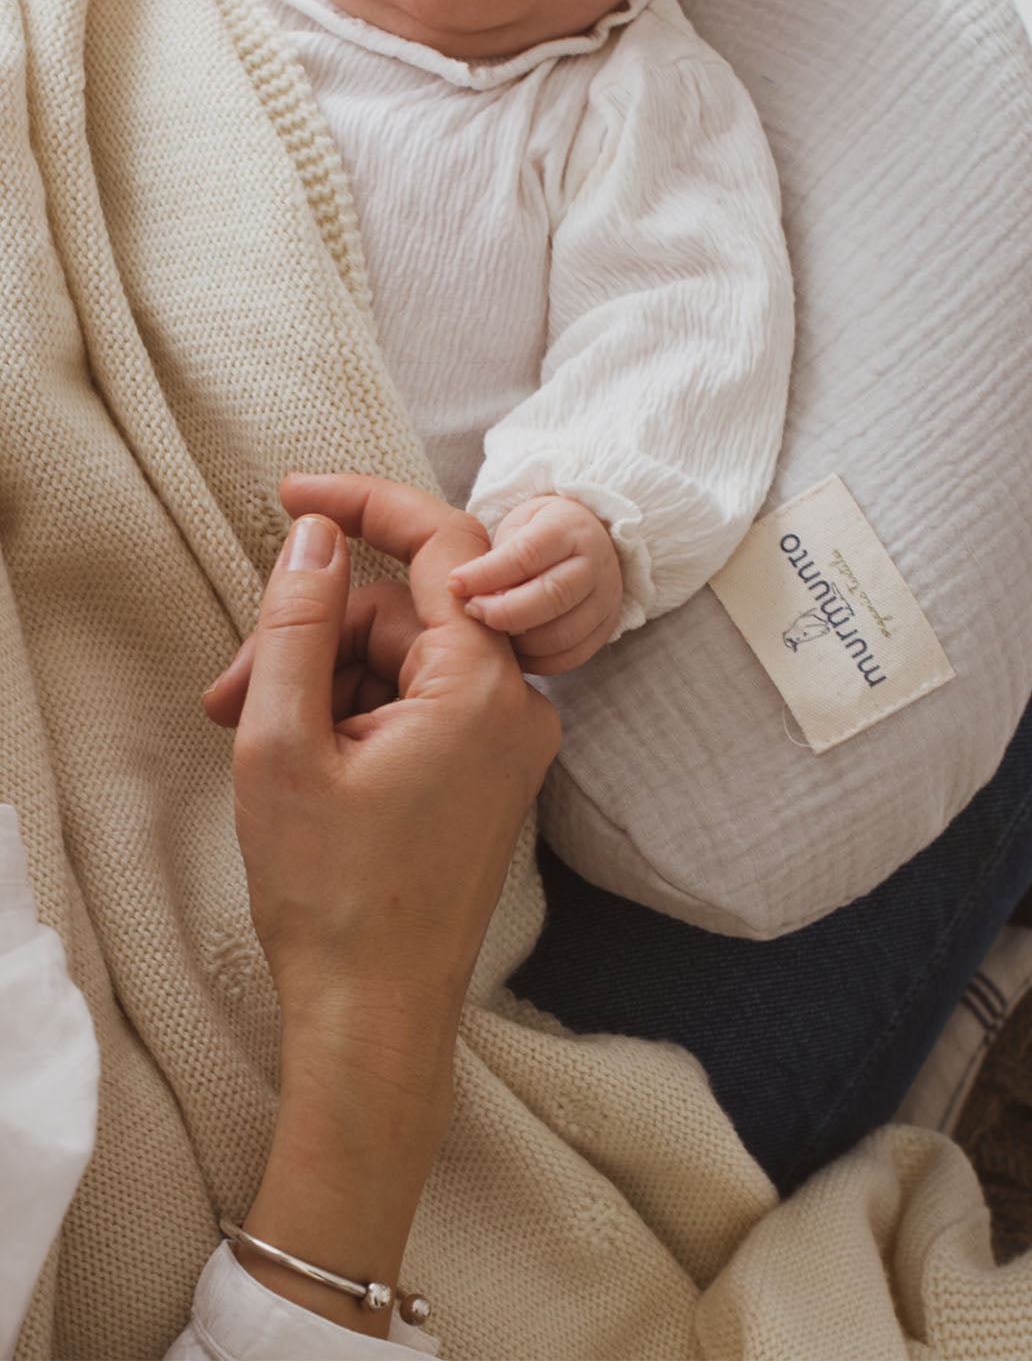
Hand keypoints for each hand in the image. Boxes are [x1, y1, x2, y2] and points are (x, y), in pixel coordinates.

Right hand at [205, 472, 558, 1038]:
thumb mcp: (285, 745)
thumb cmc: (334, 895)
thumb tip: (314, 538)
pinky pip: (420, 706)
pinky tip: (299, 753)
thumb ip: (298, 624)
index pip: (441, 546)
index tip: (293, 493)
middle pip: (404, 616)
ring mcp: (506, 745)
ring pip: (403, 664)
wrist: (377, 1011)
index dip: (364, 504)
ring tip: (248, 732)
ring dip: (322, 682)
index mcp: (482, 689)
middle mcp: (516, 707)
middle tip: (229, 693)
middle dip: (310, 637)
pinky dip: (356, 714)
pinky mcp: (487, 775)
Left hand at [448, 495, 622, 673]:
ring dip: (520, 641)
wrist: (587, 540)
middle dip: (504, 611)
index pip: (527, 554)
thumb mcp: (517, 527)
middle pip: (553, 596)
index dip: (487, 574)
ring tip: (491, 635)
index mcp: (569, 529)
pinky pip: (572, 656)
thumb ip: (497, 557)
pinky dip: (538, 661)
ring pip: (563, 633)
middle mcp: (595, 564)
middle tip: (472, 612)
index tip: (455, 584)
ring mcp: (605, 599)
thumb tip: (472, 597)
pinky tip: (514, 653)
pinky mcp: (605, 628)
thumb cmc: (538, 534)